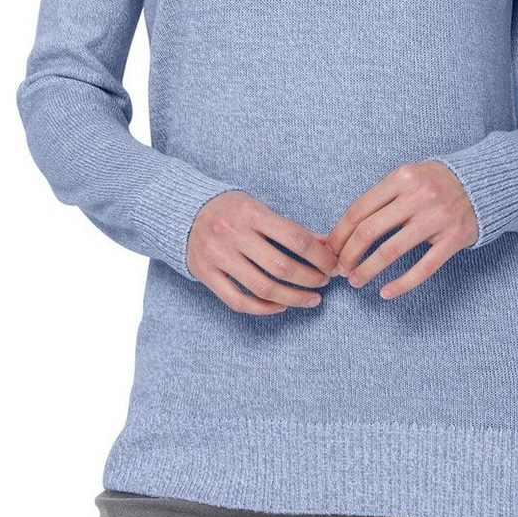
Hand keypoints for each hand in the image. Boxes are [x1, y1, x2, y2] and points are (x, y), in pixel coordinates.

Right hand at [189, 190, 340, 315]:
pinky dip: (264, 309)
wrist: (185, 212)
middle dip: (310, 278)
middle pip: (281, 266)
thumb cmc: (231, 209)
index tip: (332, 264)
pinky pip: (238, 301)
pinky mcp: (206, 274)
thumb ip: (290, 228)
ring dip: (293, 298)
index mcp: (251, 212)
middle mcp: (233, 234)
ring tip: (312, 299)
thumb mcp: (259, 208)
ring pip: (262, 288)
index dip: (319, 255)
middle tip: (324, 282)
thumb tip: (326, 245)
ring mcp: (217, 256)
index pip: (295, 237)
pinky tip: (282, 306)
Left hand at [325, 161, 478, 299]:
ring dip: (367, 270)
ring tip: (355, 281)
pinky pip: (423, 268)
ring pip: (391, 251)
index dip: (339, 234)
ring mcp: (437, 218)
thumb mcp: (408, 177)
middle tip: (339, 269)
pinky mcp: (453, 239)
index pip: (359, 210)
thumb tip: (342, 231)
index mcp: (402, 177)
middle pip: (369, 231)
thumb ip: (380, 198)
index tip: (331, 250)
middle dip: (348, 254)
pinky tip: (385, 293)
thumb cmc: (435, 183)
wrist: (482, 184)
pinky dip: (401, 284)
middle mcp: (418, 195)